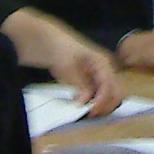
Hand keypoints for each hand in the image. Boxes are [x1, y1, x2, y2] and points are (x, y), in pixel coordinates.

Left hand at [2, 9, 125, 113]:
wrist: (39, 38)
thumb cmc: (56, 46)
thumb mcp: (66, 65)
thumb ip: (78, 84)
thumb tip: (84, 102)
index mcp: (102, 63)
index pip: (110, 87)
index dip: (102, 102)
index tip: (89, 113)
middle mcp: (101, 70)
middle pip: (114, 93)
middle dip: (105, 106)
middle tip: (89, 115)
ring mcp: (93, 76)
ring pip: (105, 97)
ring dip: (99, 107)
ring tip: (85, 113)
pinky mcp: (84, 81)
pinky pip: (93, 96)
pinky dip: (90, 104)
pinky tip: (80, 108)